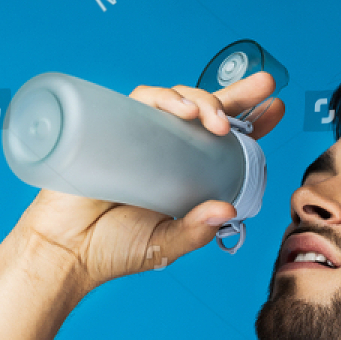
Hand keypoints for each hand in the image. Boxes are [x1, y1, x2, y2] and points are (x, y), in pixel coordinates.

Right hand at [17, 71, 284, 289]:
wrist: (64, 252)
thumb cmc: (113, 249)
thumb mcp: (165, 245)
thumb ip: (195, 232)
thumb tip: (229, 211)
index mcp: (183, 173)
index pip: (221, 141)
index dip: (249, 121)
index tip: (275, 107)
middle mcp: (163, 149)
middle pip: (204, 111)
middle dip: (237, 94)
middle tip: (264, 87)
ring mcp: (136, 136)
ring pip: (175, 100)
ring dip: (203, 100)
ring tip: (217, 121)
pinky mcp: (110, 127)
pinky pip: (139, 101)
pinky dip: (162, 98)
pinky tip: (182, 111)